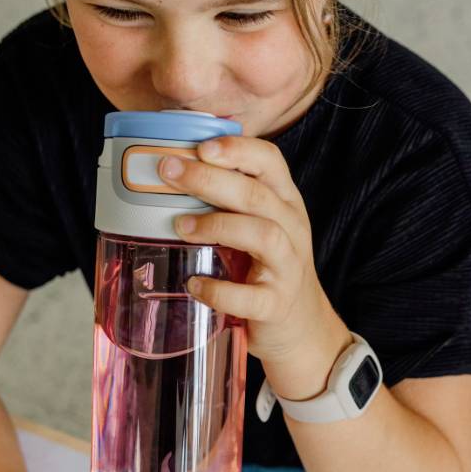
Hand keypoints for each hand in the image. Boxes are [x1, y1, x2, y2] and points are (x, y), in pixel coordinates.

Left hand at [159, 138, 351, 400]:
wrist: (300, 325)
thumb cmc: (267, 266)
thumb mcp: (259, 224)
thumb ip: (228, 200)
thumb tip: (171, 170)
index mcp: (285, 202)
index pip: (270, 162)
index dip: (238, 149)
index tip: (201, 146)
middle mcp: (292, 229)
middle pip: (257, 195)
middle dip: (210, 179)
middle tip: (170, 173)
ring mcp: (288, 268)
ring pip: (262, 235)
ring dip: (217, 226)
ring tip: (181, 227)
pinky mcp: (277, 305)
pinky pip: (251, 297)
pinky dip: (220, 290)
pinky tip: (194, 284)